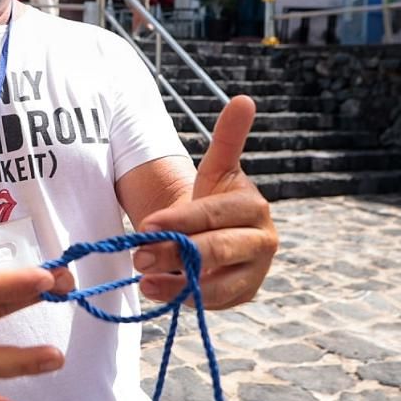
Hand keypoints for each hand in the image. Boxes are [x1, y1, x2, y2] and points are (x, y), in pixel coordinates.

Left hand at [133, 96, 276, 308]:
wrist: (219, 230)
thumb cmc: (213, 198)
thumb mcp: (217, 168)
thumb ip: (228, 138)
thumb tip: (244, 99)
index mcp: (254, 206)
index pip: (215, 214)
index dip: (180, 220)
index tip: (147, 224)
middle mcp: (263, 240)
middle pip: (217, 248)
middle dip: (175, 252)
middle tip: (138, 255)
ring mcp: (256, 271)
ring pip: (218, 281)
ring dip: (178, 283)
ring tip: (144, 279)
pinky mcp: (245, 293)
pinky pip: (214, 301)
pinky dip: (184, 298)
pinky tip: (157, 291)